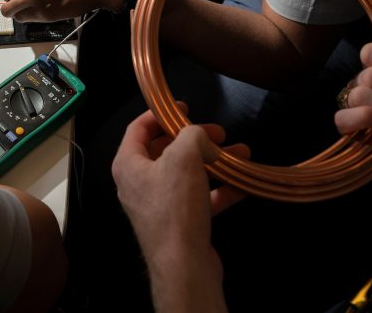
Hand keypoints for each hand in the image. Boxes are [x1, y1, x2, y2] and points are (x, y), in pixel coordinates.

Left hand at [112, 110, 245, 312]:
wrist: (184, 266)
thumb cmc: (175, 206)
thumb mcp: (184, 156)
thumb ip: (193, 135)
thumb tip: (202, 136)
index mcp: (128, 164)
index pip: (139, 128)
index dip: (160, 113)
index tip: (184, 107)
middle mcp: (139, 183)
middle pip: (166, 151)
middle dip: (195, 139)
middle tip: (218, 132)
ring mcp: (159, 205)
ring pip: (188, 174)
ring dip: (214, 163)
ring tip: (241, 153)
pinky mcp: (179, 224)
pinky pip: (200, 199)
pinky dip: (220, 189)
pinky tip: (243, 183)